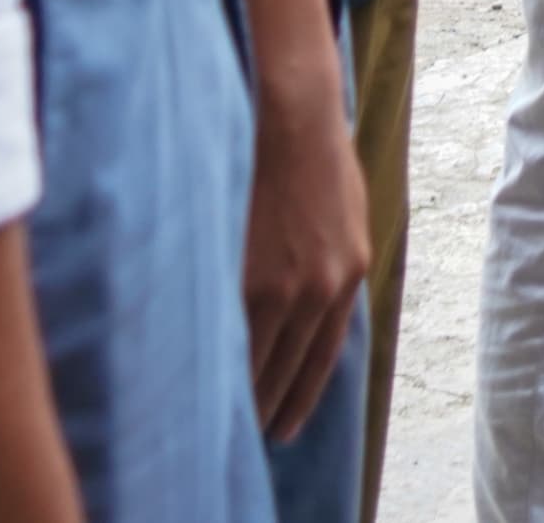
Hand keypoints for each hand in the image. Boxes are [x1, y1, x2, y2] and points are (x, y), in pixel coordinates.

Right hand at [241, 59, 369, 439]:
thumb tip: (317, 302)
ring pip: (255, 359)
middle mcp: (321, 288)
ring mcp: (282, 283)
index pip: (321, 359)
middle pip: (288, 369)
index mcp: (349, 274)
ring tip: (211, 413)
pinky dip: (212, 353)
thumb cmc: (317, 152)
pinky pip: (226, 330)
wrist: (293, 112)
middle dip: (265, 402)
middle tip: (243, 431)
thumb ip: (334, 260)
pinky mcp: (244, 270)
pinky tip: (194, 369)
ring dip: (234, 389)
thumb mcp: (347, 211)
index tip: (281, 427)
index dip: (299, 397)